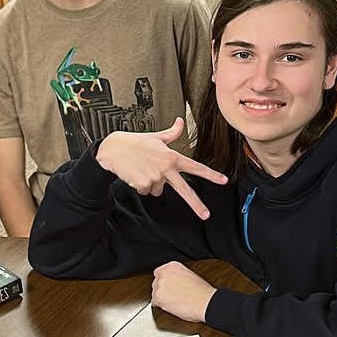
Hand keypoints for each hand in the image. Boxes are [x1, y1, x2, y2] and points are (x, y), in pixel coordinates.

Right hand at [95, 119, 226, 219]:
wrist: (113, 149)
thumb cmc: (135, 142)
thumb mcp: (156, 137)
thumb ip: (172, 133)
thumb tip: (180, 121)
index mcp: (172, 157)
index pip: (195, 167)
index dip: (211, 174)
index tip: (223, 180)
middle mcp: (166, 168)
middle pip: (185, 190)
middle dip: (196, 204)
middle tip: (206, 215)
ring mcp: (155, 177)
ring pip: (158, 190)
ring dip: (151, 183)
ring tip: (142, 169)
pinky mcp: (144, 184)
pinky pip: (146, 191)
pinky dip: (140, 185)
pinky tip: (135, 174)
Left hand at [151, 261, 215, 322]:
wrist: (206, 302)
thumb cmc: (202, 292)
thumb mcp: (189, 275)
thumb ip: (176, 276)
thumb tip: (171, 282)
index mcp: (172, 266)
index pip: (159, 272)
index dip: (163, 281)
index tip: (167, 287)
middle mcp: (164, 273)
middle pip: (156, 283)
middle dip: (162, 290)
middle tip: (173, 296)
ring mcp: (160, 285)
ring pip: (155, 293)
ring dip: (162, 298)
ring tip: (176, 301)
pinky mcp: (158, 297)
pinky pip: (155, 303)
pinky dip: (162, 306)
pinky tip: (173, 306)